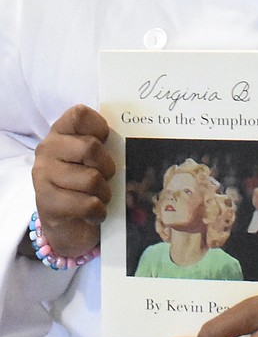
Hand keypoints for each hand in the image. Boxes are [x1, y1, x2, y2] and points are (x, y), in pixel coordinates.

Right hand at [31, 105, 113, 256]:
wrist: (66, 221)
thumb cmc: (85, 179)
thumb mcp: (94, 154)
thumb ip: (104, 142)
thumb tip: (135, 133)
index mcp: (61, 130)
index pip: (79, 114)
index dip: (99, 127)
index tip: (104, 141)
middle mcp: (47, 149)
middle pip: (90, 148)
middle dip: (107, 167)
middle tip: (106, 177)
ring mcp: (43, 176)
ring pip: (91, 179)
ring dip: (104, 192)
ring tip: (99, 196)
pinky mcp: (47, 203)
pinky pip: (87, 204)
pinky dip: (98, 211)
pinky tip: (93, 212)